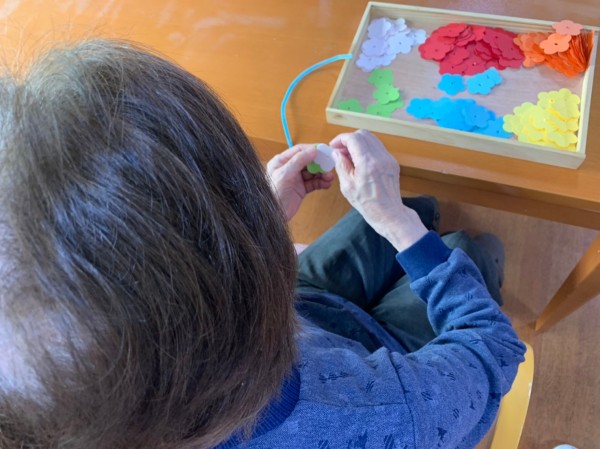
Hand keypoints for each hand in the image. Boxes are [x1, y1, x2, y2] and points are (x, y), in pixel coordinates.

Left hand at [267, 144, 333, 220]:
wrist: (272, 215)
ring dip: (322, 174)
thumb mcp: (285, 174)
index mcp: (282, 161)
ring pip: (313, 172)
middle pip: (308, 161)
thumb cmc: (273, 194)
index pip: (300, 150)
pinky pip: (313, 183)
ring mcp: (296, 179)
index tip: (324, 151)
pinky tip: (327, 184)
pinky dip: (321, 183)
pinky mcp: (301, 189)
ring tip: (329, 177)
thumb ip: (298, 161)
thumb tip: (313, 150)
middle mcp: (289, 168)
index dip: (313, 150)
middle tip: (330, 165)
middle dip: (320, 163)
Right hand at [330, 130, 426, 250]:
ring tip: (349, 156)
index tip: (333, 146)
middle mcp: (380, 157)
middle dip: (349, 139)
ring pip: (371, 139)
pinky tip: (360, 161)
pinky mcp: (392, 162)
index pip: (353, 138)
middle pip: (363, 134)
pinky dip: (366, 149)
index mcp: (368, 163)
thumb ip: (341, 165)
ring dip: (358, 143)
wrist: (389, 213)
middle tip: (340, 151)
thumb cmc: (367, 203)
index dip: (340, 139)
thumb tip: (336, 153)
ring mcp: (388, 158)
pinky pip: (377, 147)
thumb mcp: (348, 186)